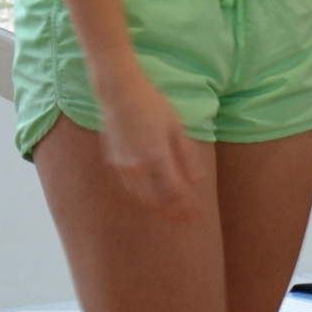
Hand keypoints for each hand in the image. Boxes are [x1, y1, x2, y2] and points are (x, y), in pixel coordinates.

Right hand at [97, 70, 205, 219]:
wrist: (119, 93)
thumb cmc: (152, 105)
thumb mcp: (176, 127)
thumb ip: (187, 156)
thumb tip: (197, 180)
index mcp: (157, 157)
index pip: (175, 193)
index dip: (187, 207)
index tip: (197, 214)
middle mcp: (138, 166)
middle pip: (157, 201)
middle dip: (173, 212)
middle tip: (186, 218)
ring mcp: (123, 166)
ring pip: (142, 197)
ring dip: (158, 208)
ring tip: (171, 212)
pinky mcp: (113, 162)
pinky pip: (130, 188)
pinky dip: (143, 197)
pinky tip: (152, 196)